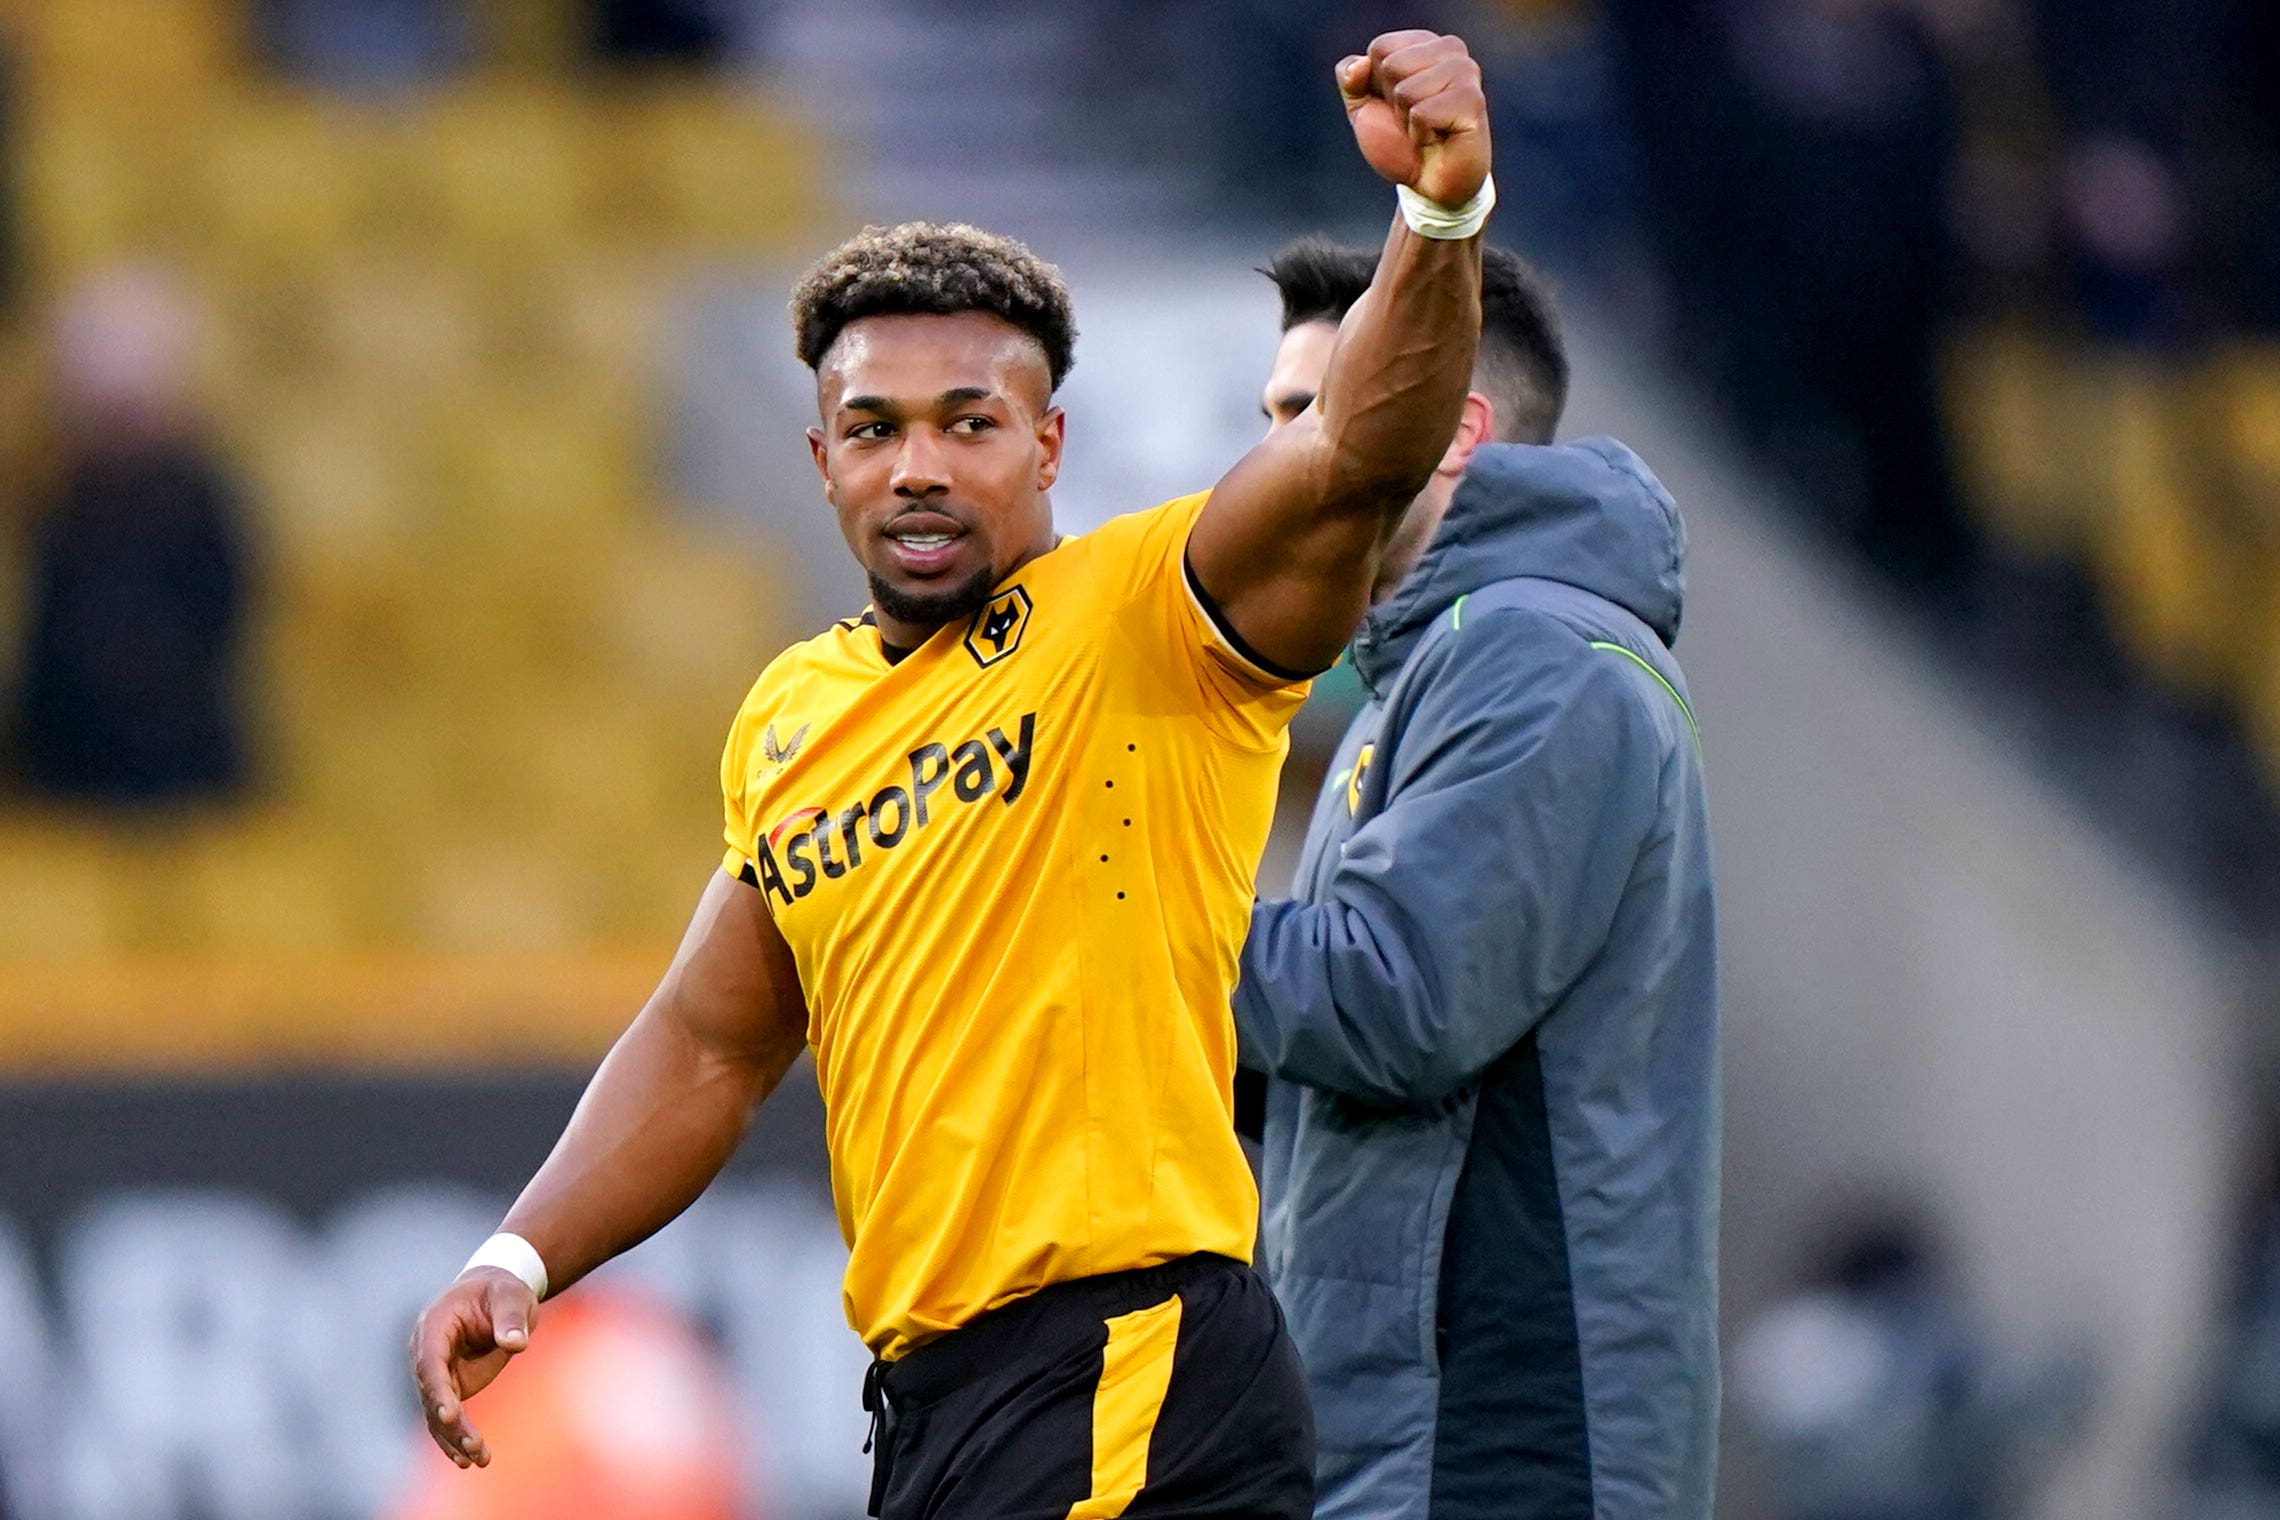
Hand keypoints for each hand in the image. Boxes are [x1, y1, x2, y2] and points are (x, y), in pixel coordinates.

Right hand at [409, 1268, 538, 1469]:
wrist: (499, 1294)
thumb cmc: (503, 1290)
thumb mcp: (511, 1295)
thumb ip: (510, 1318)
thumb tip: (516, 1343)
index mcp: (433, 1326)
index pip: (430, 1362)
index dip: (438, 1390)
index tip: (449, 1414)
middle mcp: (427, 1352)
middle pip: (432, 1393)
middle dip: (450, 1422)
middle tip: (474, 1446)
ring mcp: (437, 1372)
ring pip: (437, 1412)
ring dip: (454, 1437)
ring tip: (478, 1460)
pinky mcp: (451, 1385)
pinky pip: (448, 1416)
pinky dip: (457, 1437)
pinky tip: (470, 1459)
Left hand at [1338, 31, 1491, 208]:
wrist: (1429, 186)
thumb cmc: (1400, 141)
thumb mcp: (1362, 107)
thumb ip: (1350, 78)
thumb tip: (1360, 65)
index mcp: (1426, 42)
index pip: (1380, 48)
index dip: (1377, 85)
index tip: (1398, 105)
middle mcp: (1451, 50)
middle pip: (1391, 66)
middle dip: (1392, 103)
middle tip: (1414, 120)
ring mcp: (1466, 73)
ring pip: (1406, 91)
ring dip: (1406, 121)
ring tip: (1427, 130)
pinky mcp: (1473, 101)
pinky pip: (1422, 113)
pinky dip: (1420, 135)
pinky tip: (1437, 139)